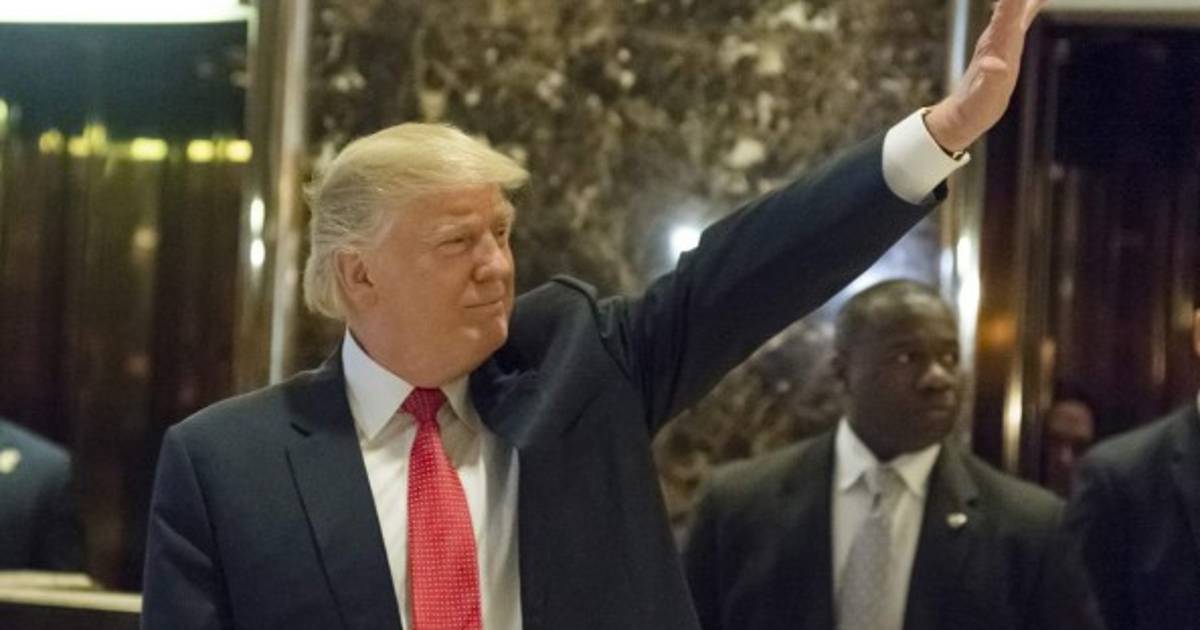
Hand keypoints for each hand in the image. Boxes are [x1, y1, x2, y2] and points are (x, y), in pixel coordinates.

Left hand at [924, 0, 1047, 151]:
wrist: (964, 112)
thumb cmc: (975, 106)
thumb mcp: (985, 97)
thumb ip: (990, 80)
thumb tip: (994, 66)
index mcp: (998, 40)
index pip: (1009, 5)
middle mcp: (999, 30)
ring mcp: (1003, 33)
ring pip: (1017, 0)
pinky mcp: (1007, 40)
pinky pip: (1023, 10)